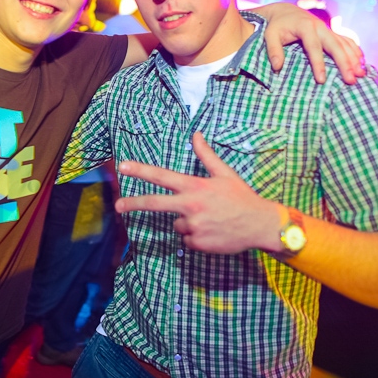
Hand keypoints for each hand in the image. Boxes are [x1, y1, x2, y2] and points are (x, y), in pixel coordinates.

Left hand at [115, 132, 286, 253]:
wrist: (260, 225)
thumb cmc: (242, 197)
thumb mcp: (225, 173)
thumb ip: (206, 155)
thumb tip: (196, 134)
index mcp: (195, 187)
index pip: (162, 176)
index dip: (141, 170)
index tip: (123, 166)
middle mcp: (190, 206)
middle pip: (155, 204)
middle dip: (134, 204)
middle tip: (118, 206)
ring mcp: (193, 226)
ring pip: (177, 223)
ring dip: (188, 221)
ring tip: (211, 218)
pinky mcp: (197, 243)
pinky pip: (187, 238)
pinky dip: (197, 235)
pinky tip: (213, 230)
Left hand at [251, 2, 364, 83]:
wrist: (285, 11)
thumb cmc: (276, 26)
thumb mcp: (269, 36)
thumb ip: (273, 50)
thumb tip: (277, 67)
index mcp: (305, 27)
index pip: (314, 48)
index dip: (318, 64)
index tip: (322, 80)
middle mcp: (320, 27)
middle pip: (335, 46)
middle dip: (344, 63)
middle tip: (351, 80)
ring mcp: (328, 29)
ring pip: (344, 44)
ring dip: (353, 59)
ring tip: (361, 74)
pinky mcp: (331, 32)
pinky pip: (347, 41)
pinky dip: (355, 51)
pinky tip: (361, 63)